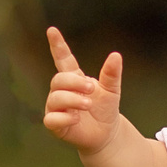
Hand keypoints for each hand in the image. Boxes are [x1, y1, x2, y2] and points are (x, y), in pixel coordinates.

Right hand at [42, 26, 125, 154]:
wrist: (106, 135)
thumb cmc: (105, 110)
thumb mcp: (112, 90)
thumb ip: (111, 74)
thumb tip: (116, 55)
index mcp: (74, 79)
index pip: (63, 59)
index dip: (57, 45)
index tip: (52, 30)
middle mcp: (62, 92)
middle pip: (58, 80)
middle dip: (74, 83)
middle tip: (91, 89)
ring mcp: (56, 108)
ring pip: (55, 98)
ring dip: (72, 100)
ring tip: (87, 105)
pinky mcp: (56, 125)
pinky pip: (51, 118)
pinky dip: (63, 117)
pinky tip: (76, 118)